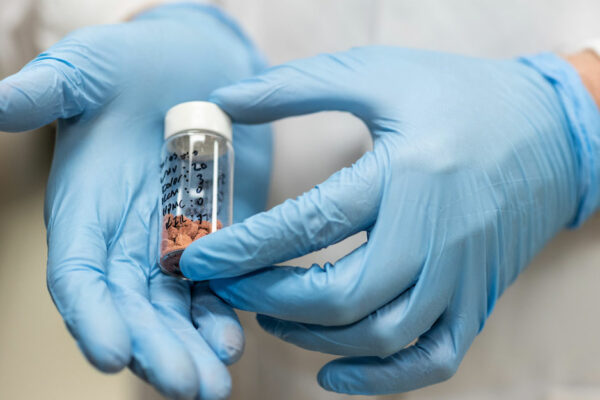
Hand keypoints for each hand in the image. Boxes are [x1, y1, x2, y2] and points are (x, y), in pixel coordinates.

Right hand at [0, 4, 270, 398]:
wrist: (196, 63)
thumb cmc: (134, 63)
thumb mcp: (89, 67)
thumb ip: (48, 90)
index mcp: (85, 206)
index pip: (78, 273)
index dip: (91, 315)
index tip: (109, 355)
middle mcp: (123, 235)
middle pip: (132, 306)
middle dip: (155, 348)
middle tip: (186, 388)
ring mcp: (170, 240)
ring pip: (174, 309)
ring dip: (191, 349)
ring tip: (214, 385)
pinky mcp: (215, 234)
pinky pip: (215, 286)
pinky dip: (222, 315)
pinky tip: (234, 343)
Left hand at [179, 47, 596, 393]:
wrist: (550, 131)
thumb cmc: (460, 97)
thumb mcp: (379, 74)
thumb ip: (297, 87)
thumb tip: (225, 101)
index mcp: (407, 173)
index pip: (309, 224)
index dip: (245, 247)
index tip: (198, 258)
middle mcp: (436, 235)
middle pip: (342, 295)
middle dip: (269, 297)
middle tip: (228, 285)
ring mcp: (462, 276)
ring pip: (380, 336)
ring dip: (313, 337)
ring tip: (270, 314)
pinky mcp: (477, 299)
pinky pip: (432, 360)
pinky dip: (380, 380)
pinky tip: (333, 371)